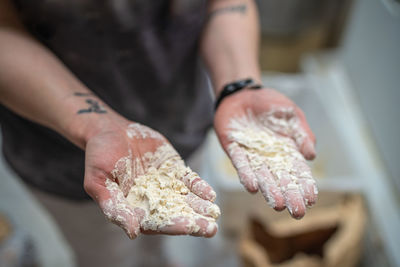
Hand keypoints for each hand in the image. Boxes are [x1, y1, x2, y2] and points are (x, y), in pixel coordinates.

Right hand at [83, 116, 218, 238]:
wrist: (110, 130)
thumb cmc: (99, 156)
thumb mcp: (98, 181)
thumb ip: (114, 206)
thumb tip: (132, 232)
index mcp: (134, 208)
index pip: (157, 222)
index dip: (174, 225)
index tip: (190, 228)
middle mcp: (153, 200)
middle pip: (176, 213)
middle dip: (194, 222)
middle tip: (211, 229)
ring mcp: (165, 184)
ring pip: (185, 199)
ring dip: (200, 206)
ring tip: (214, 212)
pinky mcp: (173, 169)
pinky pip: (188, 180)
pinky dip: (199, 187)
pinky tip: (210, 194)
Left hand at [214, 88, 316, 218]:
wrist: (242, 94)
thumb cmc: (269, 103)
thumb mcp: (291, 114)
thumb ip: (302, 133)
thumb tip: (311, 155)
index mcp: (287, 150)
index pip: (298, 172)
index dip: (305, 185)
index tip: (312, 199)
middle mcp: (270, 158)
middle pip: (282, 180)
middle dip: (290, 195)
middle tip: (298, 213)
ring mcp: (252, 156)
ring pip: (262, 177)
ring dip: (270, 190)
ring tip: (277, 204)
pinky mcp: (235, 150)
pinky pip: (241, 165)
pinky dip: (247, 175)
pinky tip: (252, 186)